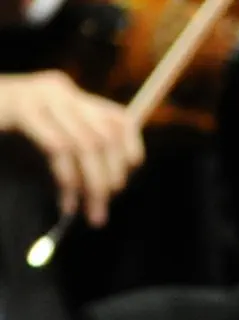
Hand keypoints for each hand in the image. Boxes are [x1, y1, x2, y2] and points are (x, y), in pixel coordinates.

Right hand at [0, 71, 141, 228]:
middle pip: (108, 136)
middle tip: (101, 212)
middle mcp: (61, 91)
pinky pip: (59, 148)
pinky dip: (68, 181)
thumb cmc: (4, 140)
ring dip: (93, 187)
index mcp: (72, 97)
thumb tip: (112, 188)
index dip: (130, 155)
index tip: (120, 188)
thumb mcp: (53, 147)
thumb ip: (81, 158)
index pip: (120, 121)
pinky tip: (66, 203)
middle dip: (112, 181)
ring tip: (88, 214)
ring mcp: (41, 95)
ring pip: (88, 144)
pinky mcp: (21, 107)